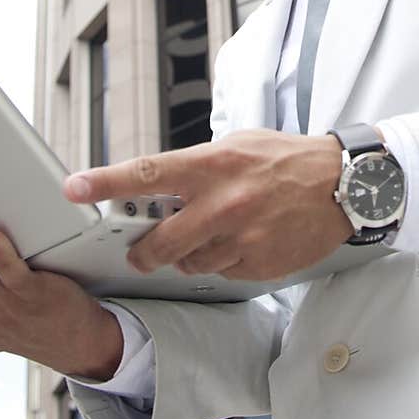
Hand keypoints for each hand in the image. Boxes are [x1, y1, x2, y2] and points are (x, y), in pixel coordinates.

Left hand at [64, 130, 350, 280]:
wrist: (344, 184)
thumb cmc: (287, 160)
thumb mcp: (238, 146)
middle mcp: (224, 203)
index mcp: (213, 165)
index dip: (105, 182)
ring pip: (190, 263)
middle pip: (160, 243)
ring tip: (214, 233)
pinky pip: (223, 273)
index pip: (147, 174)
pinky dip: (223, 262)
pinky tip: (243, 242)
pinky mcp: (260, 263)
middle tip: (139, 251)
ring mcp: (243, 237)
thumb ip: (196, 166)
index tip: (74, 188)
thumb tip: (156, 184)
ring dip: (190, 255)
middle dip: (142, 252)